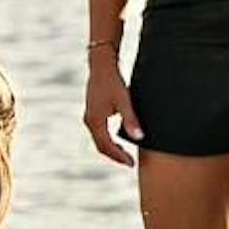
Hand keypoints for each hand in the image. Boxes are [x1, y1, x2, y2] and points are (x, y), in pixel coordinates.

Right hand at [82, 50, 142, 166]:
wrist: (101, 65)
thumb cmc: (113, 81)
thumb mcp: (124, 101)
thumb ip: (131, 120)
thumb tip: (139, 138)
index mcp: (96, 121)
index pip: (106, 146)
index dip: (119, 156)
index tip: (131, 163)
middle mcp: (90, 121)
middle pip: (101, 146)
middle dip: (115, 155)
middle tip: (129, 162)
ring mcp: (89, 117)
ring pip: (99, 140)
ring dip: (111, 148)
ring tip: (125, 153)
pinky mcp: (92, 112)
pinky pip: (99, 132)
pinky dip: (108, 139)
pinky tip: (118, 138)